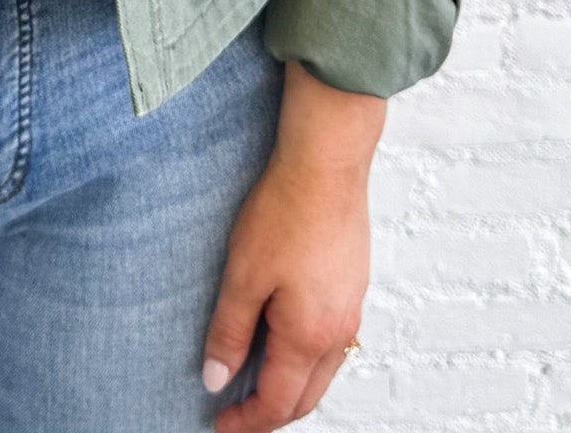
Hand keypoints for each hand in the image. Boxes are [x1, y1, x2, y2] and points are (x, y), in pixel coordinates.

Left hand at [202, 60, 382, 428]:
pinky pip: (333, 343)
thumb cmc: (286, 212)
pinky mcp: (354, 285)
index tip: (219, 426)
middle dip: (271, 414)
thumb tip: (216, 379)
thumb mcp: (243, 276)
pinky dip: (308, 358)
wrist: (327, 163)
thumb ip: (230, 332)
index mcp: (309, 337)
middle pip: (306, 398)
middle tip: (236, 415)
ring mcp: (352, 308)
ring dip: (292, 388)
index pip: (277, 403)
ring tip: (256, 380)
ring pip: (323, 372)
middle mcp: (338, 331)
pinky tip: (286, 339)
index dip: (246, 421)